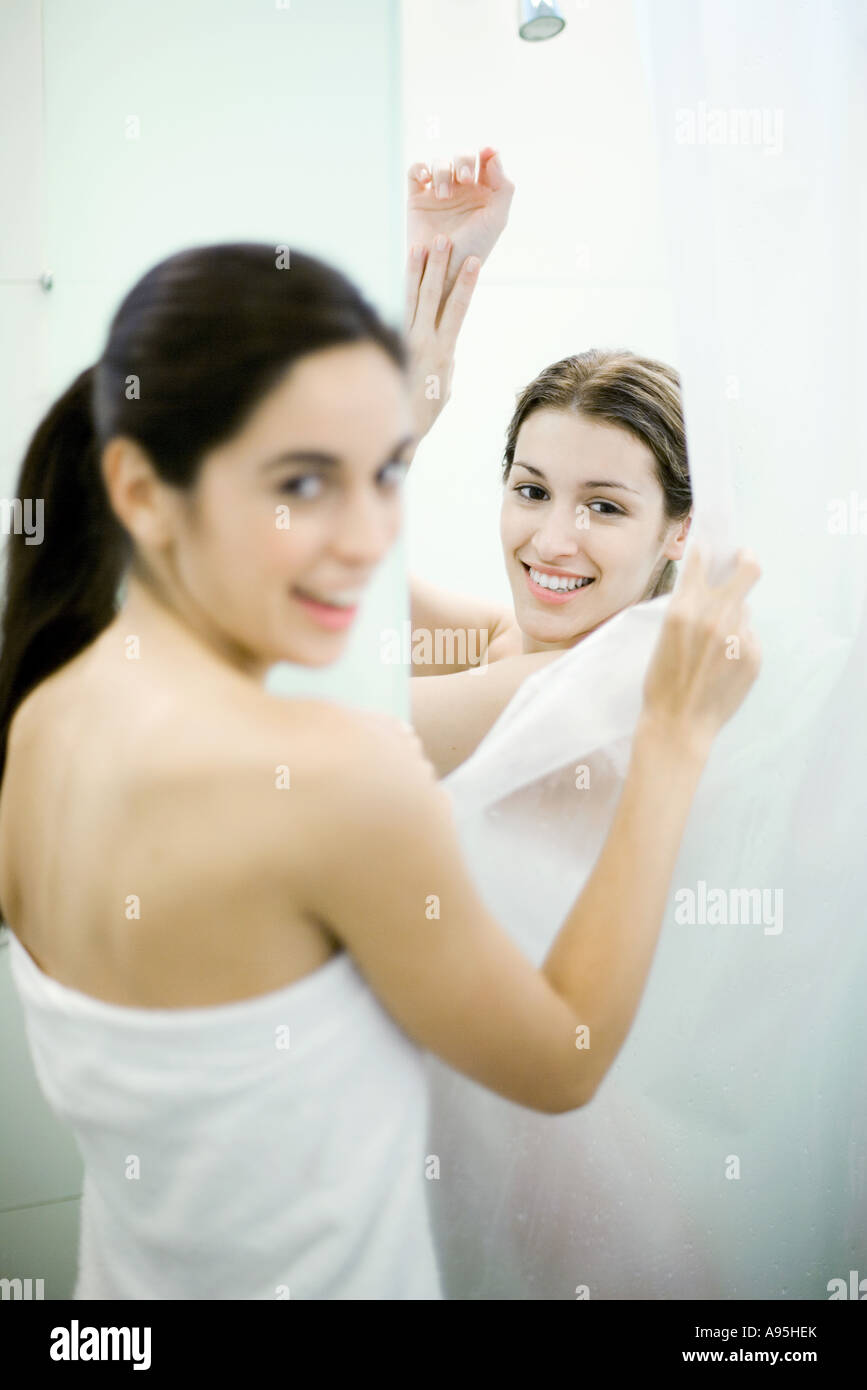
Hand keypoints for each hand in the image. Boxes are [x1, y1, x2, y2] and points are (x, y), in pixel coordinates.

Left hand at [404, 235, 480, 442]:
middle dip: (440, 266)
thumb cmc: (425, 411)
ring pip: (411, 299)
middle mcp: (424, 342)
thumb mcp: (445, 387)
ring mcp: (404, 341)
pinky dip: (400, 290)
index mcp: (444, 352)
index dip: (466, 284)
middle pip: (433, 296)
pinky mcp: (390, 343)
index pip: (457, 309)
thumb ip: (446, 362)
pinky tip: (402, 272)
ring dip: (417, 271)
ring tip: (421, 246)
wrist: (397, 431)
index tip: (474, 262)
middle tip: (444, 240)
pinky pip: (395, 311)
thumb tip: (447, 349)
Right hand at [407, 147, 514, 304]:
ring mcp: (438, 192)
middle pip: (462, 157)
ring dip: (442, 172)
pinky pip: (415, 171)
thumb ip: (504, 187)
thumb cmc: (473, 249)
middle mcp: (461, 189)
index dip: (487, 152)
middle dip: (463, 161)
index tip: (486, 154)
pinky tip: (425, 179)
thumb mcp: (497, 220)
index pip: (486, 160)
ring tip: (443, 196)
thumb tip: (493, 154)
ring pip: (439, 162)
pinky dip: (419, 168)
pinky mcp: (417, 197)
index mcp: (483, 192)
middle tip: (464, 180)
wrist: (443, 271)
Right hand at [640, 545, 761, 756]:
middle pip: (749, 570)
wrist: (679, 725)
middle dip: (747, 559)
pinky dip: (738, 645)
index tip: (711, 548)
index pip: (702, 561)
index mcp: (683, 610)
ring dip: (734, 616)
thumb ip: (687, 607)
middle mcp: (714, 618)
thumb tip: (711, 587)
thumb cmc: (662, 683)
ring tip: (715, 645)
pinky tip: (721, 666)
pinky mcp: (753, 656)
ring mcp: (738, 637)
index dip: (707, 552)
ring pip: (745, 609)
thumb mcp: (663, 637)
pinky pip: (749, 637)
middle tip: (744, 559)